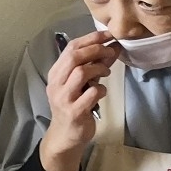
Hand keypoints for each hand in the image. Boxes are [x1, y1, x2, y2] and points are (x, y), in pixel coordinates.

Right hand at [38, 31, 119, 170]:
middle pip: (74, 57)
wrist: (65, 136)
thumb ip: (96, 66)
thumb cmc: (74, 106)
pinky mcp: (74, 111)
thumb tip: (114, 47)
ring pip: (80, 72)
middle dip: (95, 50)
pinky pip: (92, 93)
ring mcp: (64, 98)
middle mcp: (56, 84)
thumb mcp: (83, 84)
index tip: (108, 35)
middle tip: (110, 52)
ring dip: (99, 68)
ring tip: (107, 72)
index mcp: (56, 74)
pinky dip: (102, 89)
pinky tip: (102, 92)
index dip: (91, 38)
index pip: (70, 48)